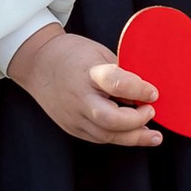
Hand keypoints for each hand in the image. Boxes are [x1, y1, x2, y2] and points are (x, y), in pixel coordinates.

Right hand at [7, 25, 162, 147]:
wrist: (37, 63)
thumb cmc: (71, 54)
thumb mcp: (99, 52)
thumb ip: (121, 72)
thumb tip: (146, 89)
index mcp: (88, 72)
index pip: (117, 84)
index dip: (139, 90)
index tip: (153, 93)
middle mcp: (79, 97)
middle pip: (110, 119)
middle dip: (136, 121)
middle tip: (151, 111)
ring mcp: (73, 115)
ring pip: (106, 135)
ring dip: (133, 137)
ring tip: (152, 135)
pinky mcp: (70, 127)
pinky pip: (98, 137)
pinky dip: (117, 136)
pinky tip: (132, 133)